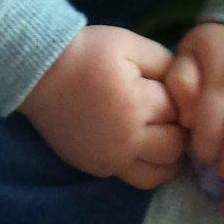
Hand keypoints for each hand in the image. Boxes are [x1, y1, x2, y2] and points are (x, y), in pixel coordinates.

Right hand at [18, 25, 185, 189]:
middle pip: (175, 147)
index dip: (179, 98)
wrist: (39, 72)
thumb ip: (163, 60)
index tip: (169, 89)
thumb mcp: (128, 44)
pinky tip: (142, 146)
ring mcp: (110, 158)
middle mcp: (126, 139)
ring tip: (163, 138)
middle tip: (170, 114)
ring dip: (168, 158)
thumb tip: (185, 82)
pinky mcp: (96, 168)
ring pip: (158, 175)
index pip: (178, 111)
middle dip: (178, 129)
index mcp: (136, 104)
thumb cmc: (86, 52)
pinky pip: (133, 179)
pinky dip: (144, 166)